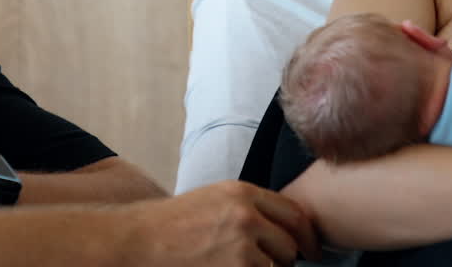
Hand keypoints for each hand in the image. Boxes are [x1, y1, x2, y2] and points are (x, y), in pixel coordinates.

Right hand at [118, 180, 318, 266]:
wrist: (139, 240)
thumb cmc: (172, 224)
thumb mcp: (214, 200)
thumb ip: (249, 208)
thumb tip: (284, 230)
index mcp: (242, 192)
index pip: (295, 214)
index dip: (308, 236)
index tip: (312, 250)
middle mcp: (246, 215)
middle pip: (290, 245)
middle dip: (285, 260)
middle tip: (271, 265)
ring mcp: (241, 246)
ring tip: (239, 266)